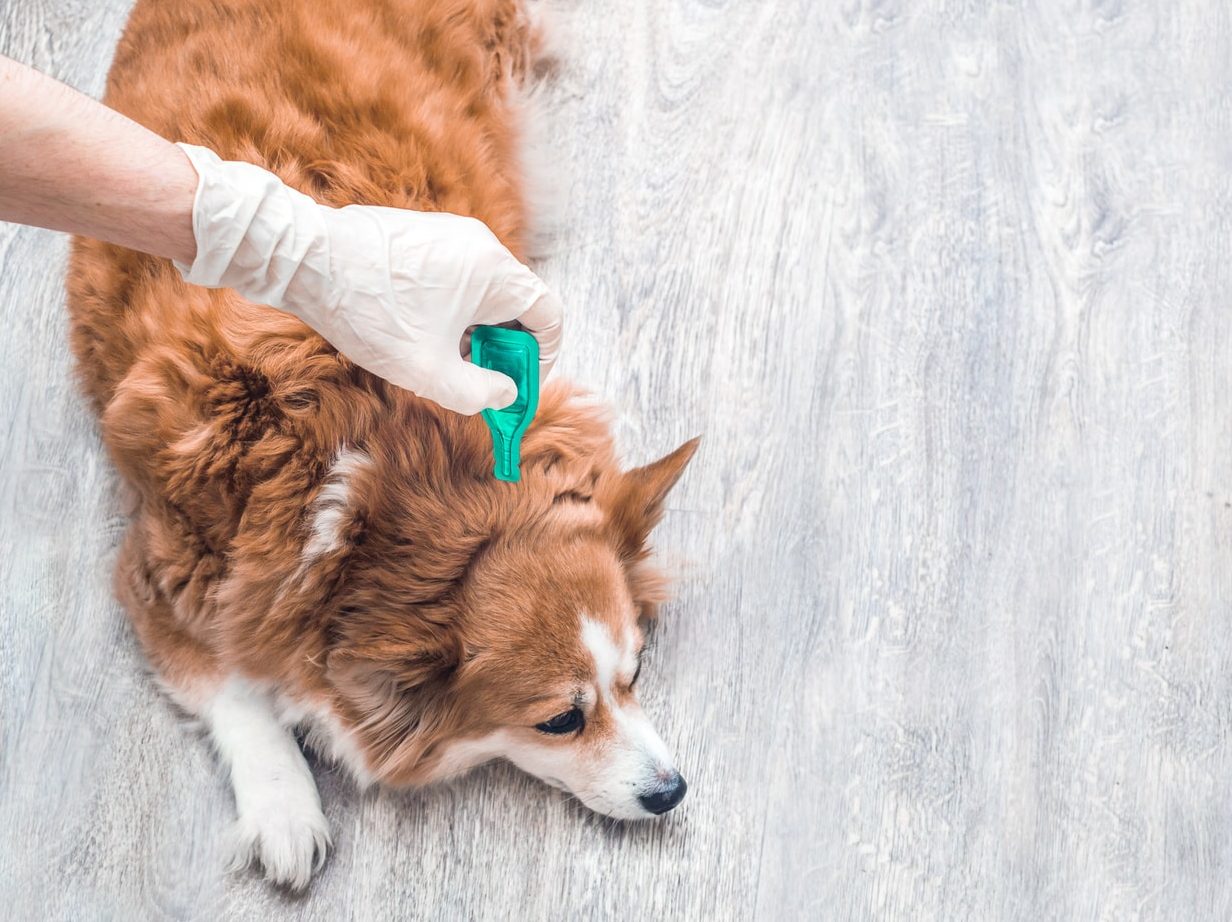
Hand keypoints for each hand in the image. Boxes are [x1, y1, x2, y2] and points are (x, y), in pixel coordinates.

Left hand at [173, 144, 562, 414]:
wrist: (306, 259)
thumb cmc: (368, 312)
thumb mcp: (428, 372)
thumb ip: (478, 393)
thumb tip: (505, 395)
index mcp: (494, 273)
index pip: (550, 315)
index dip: (542, 358)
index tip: (518, 385)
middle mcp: (482, 245)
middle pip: (519, 303)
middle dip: (506, 348)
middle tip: (482, 381)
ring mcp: (453, 234)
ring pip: (487, 291)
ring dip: (478, 330)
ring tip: (446, 360)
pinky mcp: (427, 234)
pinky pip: (461, 277)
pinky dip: (456, 309)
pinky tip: (423, 332)